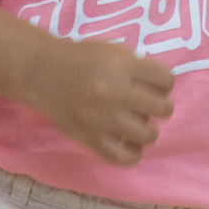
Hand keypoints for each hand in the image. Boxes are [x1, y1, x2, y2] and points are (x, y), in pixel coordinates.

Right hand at [23, 37, 174, 164]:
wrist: (42, 72)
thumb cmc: (81, 58)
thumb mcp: (114, 51)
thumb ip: (138, 67)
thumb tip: (161, 89)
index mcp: (123, 66)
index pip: (166, 80)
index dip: (165, 83)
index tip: (157, 86)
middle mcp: (116, 92)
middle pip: (162, 108)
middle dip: (162, 107)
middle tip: (151, 106)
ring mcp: (103, 118)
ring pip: (147, 134)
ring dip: (149, 131)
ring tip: (141, 126)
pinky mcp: (91, 138)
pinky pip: (122, 157)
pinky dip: (133, 154)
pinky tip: (132, 145)